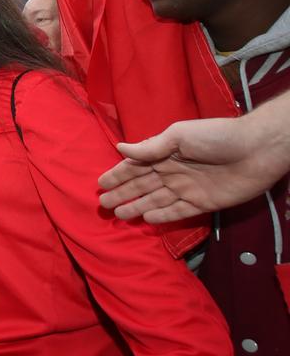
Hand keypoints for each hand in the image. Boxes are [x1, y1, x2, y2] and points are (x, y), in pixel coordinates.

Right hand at [98, 115, 283, 222]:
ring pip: (155, 200)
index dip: (117, 174)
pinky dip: (162, 216)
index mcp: (165, 153)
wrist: (256, 150)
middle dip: (122, 193)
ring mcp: (186, 188)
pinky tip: (147, 219)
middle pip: (141, 185)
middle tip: (103, 204)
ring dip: (137, 206)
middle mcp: (172, 171)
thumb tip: (120, 149)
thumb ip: (151, 147)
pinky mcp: (201, 203)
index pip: (135, 166)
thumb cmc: (217, 137)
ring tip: (119, 214)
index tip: (100, 184)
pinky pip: (177, 211)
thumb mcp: (180, 136)